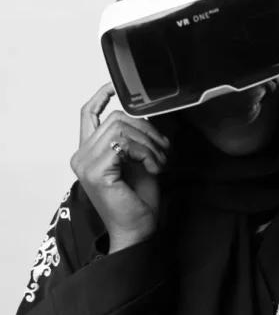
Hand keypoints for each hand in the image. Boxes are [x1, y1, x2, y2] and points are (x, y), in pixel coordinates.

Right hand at [70, 83, 170, 252]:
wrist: (138, 228)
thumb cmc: (139, 197)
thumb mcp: (138, 157)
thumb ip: (133, 135)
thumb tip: (145, 111)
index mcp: (88, 151)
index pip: (88, 113)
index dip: (102, 94)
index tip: (115, 85)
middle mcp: (81, 155)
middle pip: (117, 117)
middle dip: (147, 129)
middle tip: (162, 150)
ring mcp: (85, 164)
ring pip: (122, 128)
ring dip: (150, 142)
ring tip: (159, 161)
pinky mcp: (95, 171)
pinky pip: (125, 143)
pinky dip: (147, 152)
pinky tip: (154, 168)